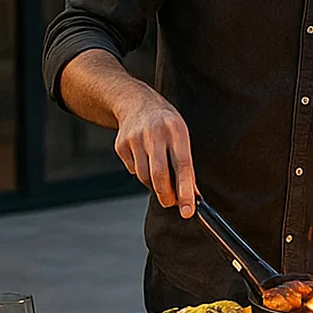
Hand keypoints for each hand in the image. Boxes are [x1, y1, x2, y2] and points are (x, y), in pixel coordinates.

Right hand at [114, 88, 196, 217]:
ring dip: (154, 186)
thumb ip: (186, 164)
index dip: (186, 191)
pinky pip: (133, 170)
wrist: (135, 102)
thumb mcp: (181, 136)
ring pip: (144, 176)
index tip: (188, 210)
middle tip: (171, 203)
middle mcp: (154, 133)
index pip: (183, 166)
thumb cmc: (165, 123)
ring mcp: (135, 138)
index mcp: (176, 130)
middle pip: (159, 174)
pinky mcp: (121, 145)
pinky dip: (141, 173)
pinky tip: (145, 161)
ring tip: (161, 181)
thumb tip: (192, 194)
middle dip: (166, 195)